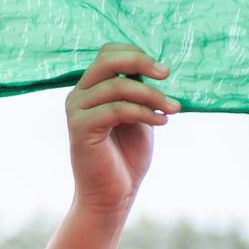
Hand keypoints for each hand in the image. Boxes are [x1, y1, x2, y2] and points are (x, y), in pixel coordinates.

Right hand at [63, 46, 173, 217]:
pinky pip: (117, 109)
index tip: (164, 71)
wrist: (113, 195)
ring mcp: (76, 111)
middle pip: (108, 60)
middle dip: (141, 62)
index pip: (109, 53)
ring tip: (172, 110)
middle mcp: (78, 95)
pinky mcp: (79, 128)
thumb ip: (139, 90)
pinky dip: (144, 113)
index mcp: (90, 88)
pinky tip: (162, 122)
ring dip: (152, 96)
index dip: (136, 54)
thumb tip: (156, 65)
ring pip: (117, 86)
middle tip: (167, 75)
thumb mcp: (138, 114)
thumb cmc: (127, 156)